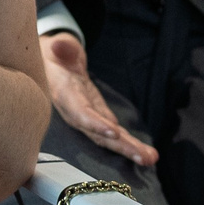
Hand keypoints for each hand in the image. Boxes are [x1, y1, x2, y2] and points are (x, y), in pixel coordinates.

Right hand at [40, 32, 159, 165]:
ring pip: (107, 138)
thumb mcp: (57, 47)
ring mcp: (87, 118)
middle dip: (120, 146)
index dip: (94, 123)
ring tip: (151, 159)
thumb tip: (61, 45)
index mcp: (64, 94)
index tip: (114, 132)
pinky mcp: (98, 118)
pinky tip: (145, 153)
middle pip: (97, 133)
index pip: (80, 112)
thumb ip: (62, 48)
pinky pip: (113, 134)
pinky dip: (128, 143)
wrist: (53, 65)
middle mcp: (75, 112)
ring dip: (129, 149)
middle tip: (145, 157)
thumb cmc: (56, 54)